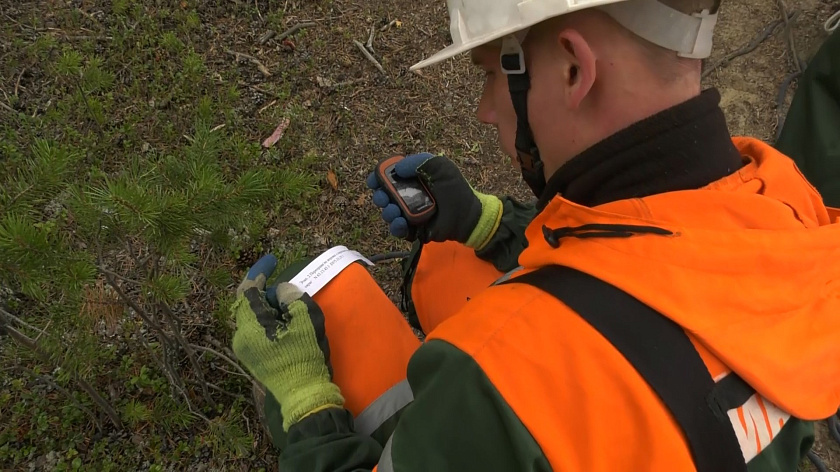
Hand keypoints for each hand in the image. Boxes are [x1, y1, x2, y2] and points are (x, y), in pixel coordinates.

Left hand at [231, 254, 343, 430]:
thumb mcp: (304, 320)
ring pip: (253, 317)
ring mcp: (245, 349)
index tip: (272, 260)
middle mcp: (241, 337)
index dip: (259, 272)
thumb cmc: (305, 356)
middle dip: (267, 293)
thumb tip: (280, 291)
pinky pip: (256, 330)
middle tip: (289, 292)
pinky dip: (269, 321)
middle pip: (249, 303)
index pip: (247, 290)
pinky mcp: (253, 358)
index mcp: (250, 326)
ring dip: (270, 308)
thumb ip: (290, 297)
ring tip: (291, 309)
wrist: (305, 396)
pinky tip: (285, 324)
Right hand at [366, 153, 502, 248]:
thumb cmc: (455, 189)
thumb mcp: (440, 166)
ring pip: (388, 213)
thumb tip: (398, 169)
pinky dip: (396, 226)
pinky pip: (398, 230)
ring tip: (394, 210)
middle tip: (383, 197)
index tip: (373, 180)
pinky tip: (400, 221)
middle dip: (379, 196)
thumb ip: (419, 161)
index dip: (377, 178)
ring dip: (387, 211)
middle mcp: (407, 196)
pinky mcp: (413, 230)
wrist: (467, 215)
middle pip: (383, 196)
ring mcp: (409, 214)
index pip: (387, 177)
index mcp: (411, 180)